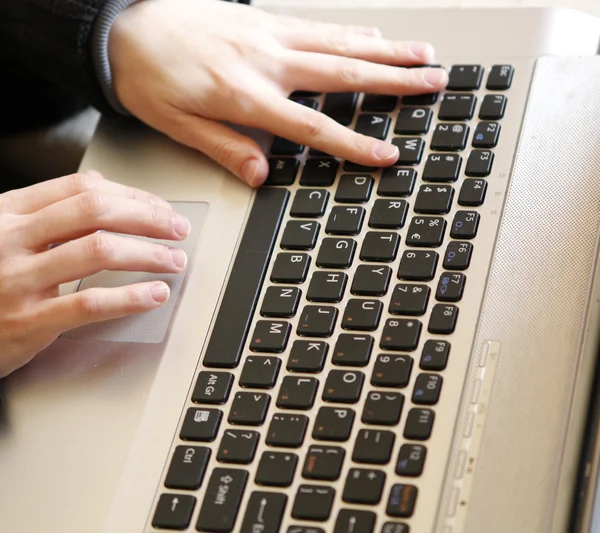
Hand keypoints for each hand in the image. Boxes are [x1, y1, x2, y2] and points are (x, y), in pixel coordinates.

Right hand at [0, 171, 189, 377]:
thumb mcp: (2, 233)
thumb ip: (46, 212)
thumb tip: (105, 189)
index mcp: (7, 212)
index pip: (81, 188)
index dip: (131, 194)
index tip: (160, 207)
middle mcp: (11, 239)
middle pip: (96, 211)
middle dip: (148, 217)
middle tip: (177, 229)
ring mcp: (18, 280)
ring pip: (99, 251)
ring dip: (150, 253)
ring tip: (175, 260)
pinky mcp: (28, 321)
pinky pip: (90, 303)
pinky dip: (132, 297)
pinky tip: (155, 294)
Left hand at [109, 0, 447, 186]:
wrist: (123, 27)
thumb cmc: (148, 78)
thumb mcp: (178, 126)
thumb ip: (225, 148)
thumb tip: (262, 174)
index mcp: (246, 95)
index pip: (313, 125)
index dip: (353, 143)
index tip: (388, 154)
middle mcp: (266, 60)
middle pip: (344, 73)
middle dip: (394, 80)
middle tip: (434, 82)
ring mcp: (268, 34)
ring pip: (339, 42)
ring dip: (385, 49)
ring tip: (422, 54)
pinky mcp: (262, 18)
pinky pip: (317, 24)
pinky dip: (351, 31)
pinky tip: (373, 34)